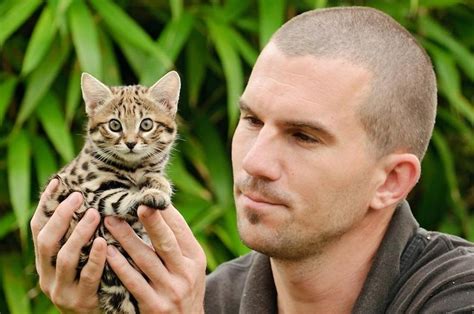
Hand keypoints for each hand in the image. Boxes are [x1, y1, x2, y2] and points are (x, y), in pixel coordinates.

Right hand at [30, 179, 106, 312]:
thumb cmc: (95, 281)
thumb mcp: (80, 260)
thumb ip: (80, 237)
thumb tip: (90, 200)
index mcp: (45, 263)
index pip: (38, 229)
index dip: (46, 205)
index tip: (58, 182)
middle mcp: (47, 276)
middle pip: (47, 241)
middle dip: (62, 216)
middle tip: (79, 196)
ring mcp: (62, 290)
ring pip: (65, 257)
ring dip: (80, 233)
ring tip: (95, 214)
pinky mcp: (81, 301)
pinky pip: (88, 276)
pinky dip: (96, 258)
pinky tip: (105, 242)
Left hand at [105, 205, 206, 312]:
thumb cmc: (184, 289)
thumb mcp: (190, 266)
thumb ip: (177, 244)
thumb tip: (159, 210)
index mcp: (195, 258)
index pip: (180, 229)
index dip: (164, 212)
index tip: (148, 194)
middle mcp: (186, 273)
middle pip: (165, 242)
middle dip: (151, 221)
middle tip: (135, 203)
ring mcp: (170, 290)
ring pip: (145, 259)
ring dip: (126, 239)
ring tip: (110, 221)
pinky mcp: (155, 306)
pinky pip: (134, 282)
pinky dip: (120, 266)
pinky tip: (107, 252)